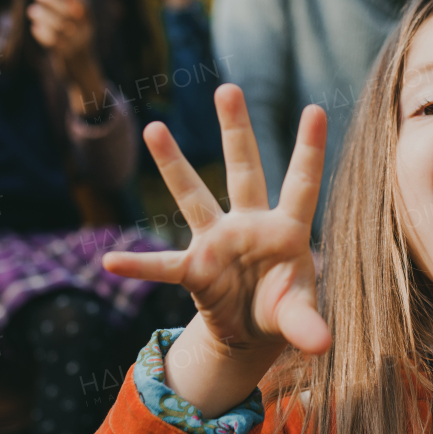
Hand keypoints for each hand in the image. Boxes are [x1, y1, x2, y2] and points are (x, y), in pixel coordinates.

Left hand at [28, 0, 93, 63]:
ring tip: (31, 10)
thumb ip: (68, 13)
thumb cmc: (75, 43)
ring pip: (59, 28)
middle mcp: (85, 33)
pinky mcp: (66, 56)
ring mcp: (76, 45)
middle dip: (52, 1)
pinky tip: (34, 27)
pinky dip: (43, 34)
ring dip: (44, 16)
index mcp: (89, 23)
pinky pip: (53, 43)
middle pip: (68, 14)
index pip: (84, 5)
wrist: (82, 71)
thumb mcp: (78, 28)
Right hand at [103, 85, 329, 414]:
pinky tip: (110, 261)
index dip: (309, 149)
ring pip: (194, 196)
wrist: (254, 332)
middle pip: (244, 170)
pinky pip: (162, 265)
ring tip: (155, 127)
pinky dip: (138, 266)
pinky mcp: (195, 269)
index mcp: (287, 230)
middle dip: (236, 131)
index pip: (302, 183)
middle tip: (228, 88)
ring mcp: (218, 242)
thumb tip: (321, 345)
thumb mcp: (299, 317)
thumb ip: (308, 325)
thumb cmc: (283, 310)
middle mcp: (250, 225)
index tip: (316, 109)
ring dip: (173, 165)